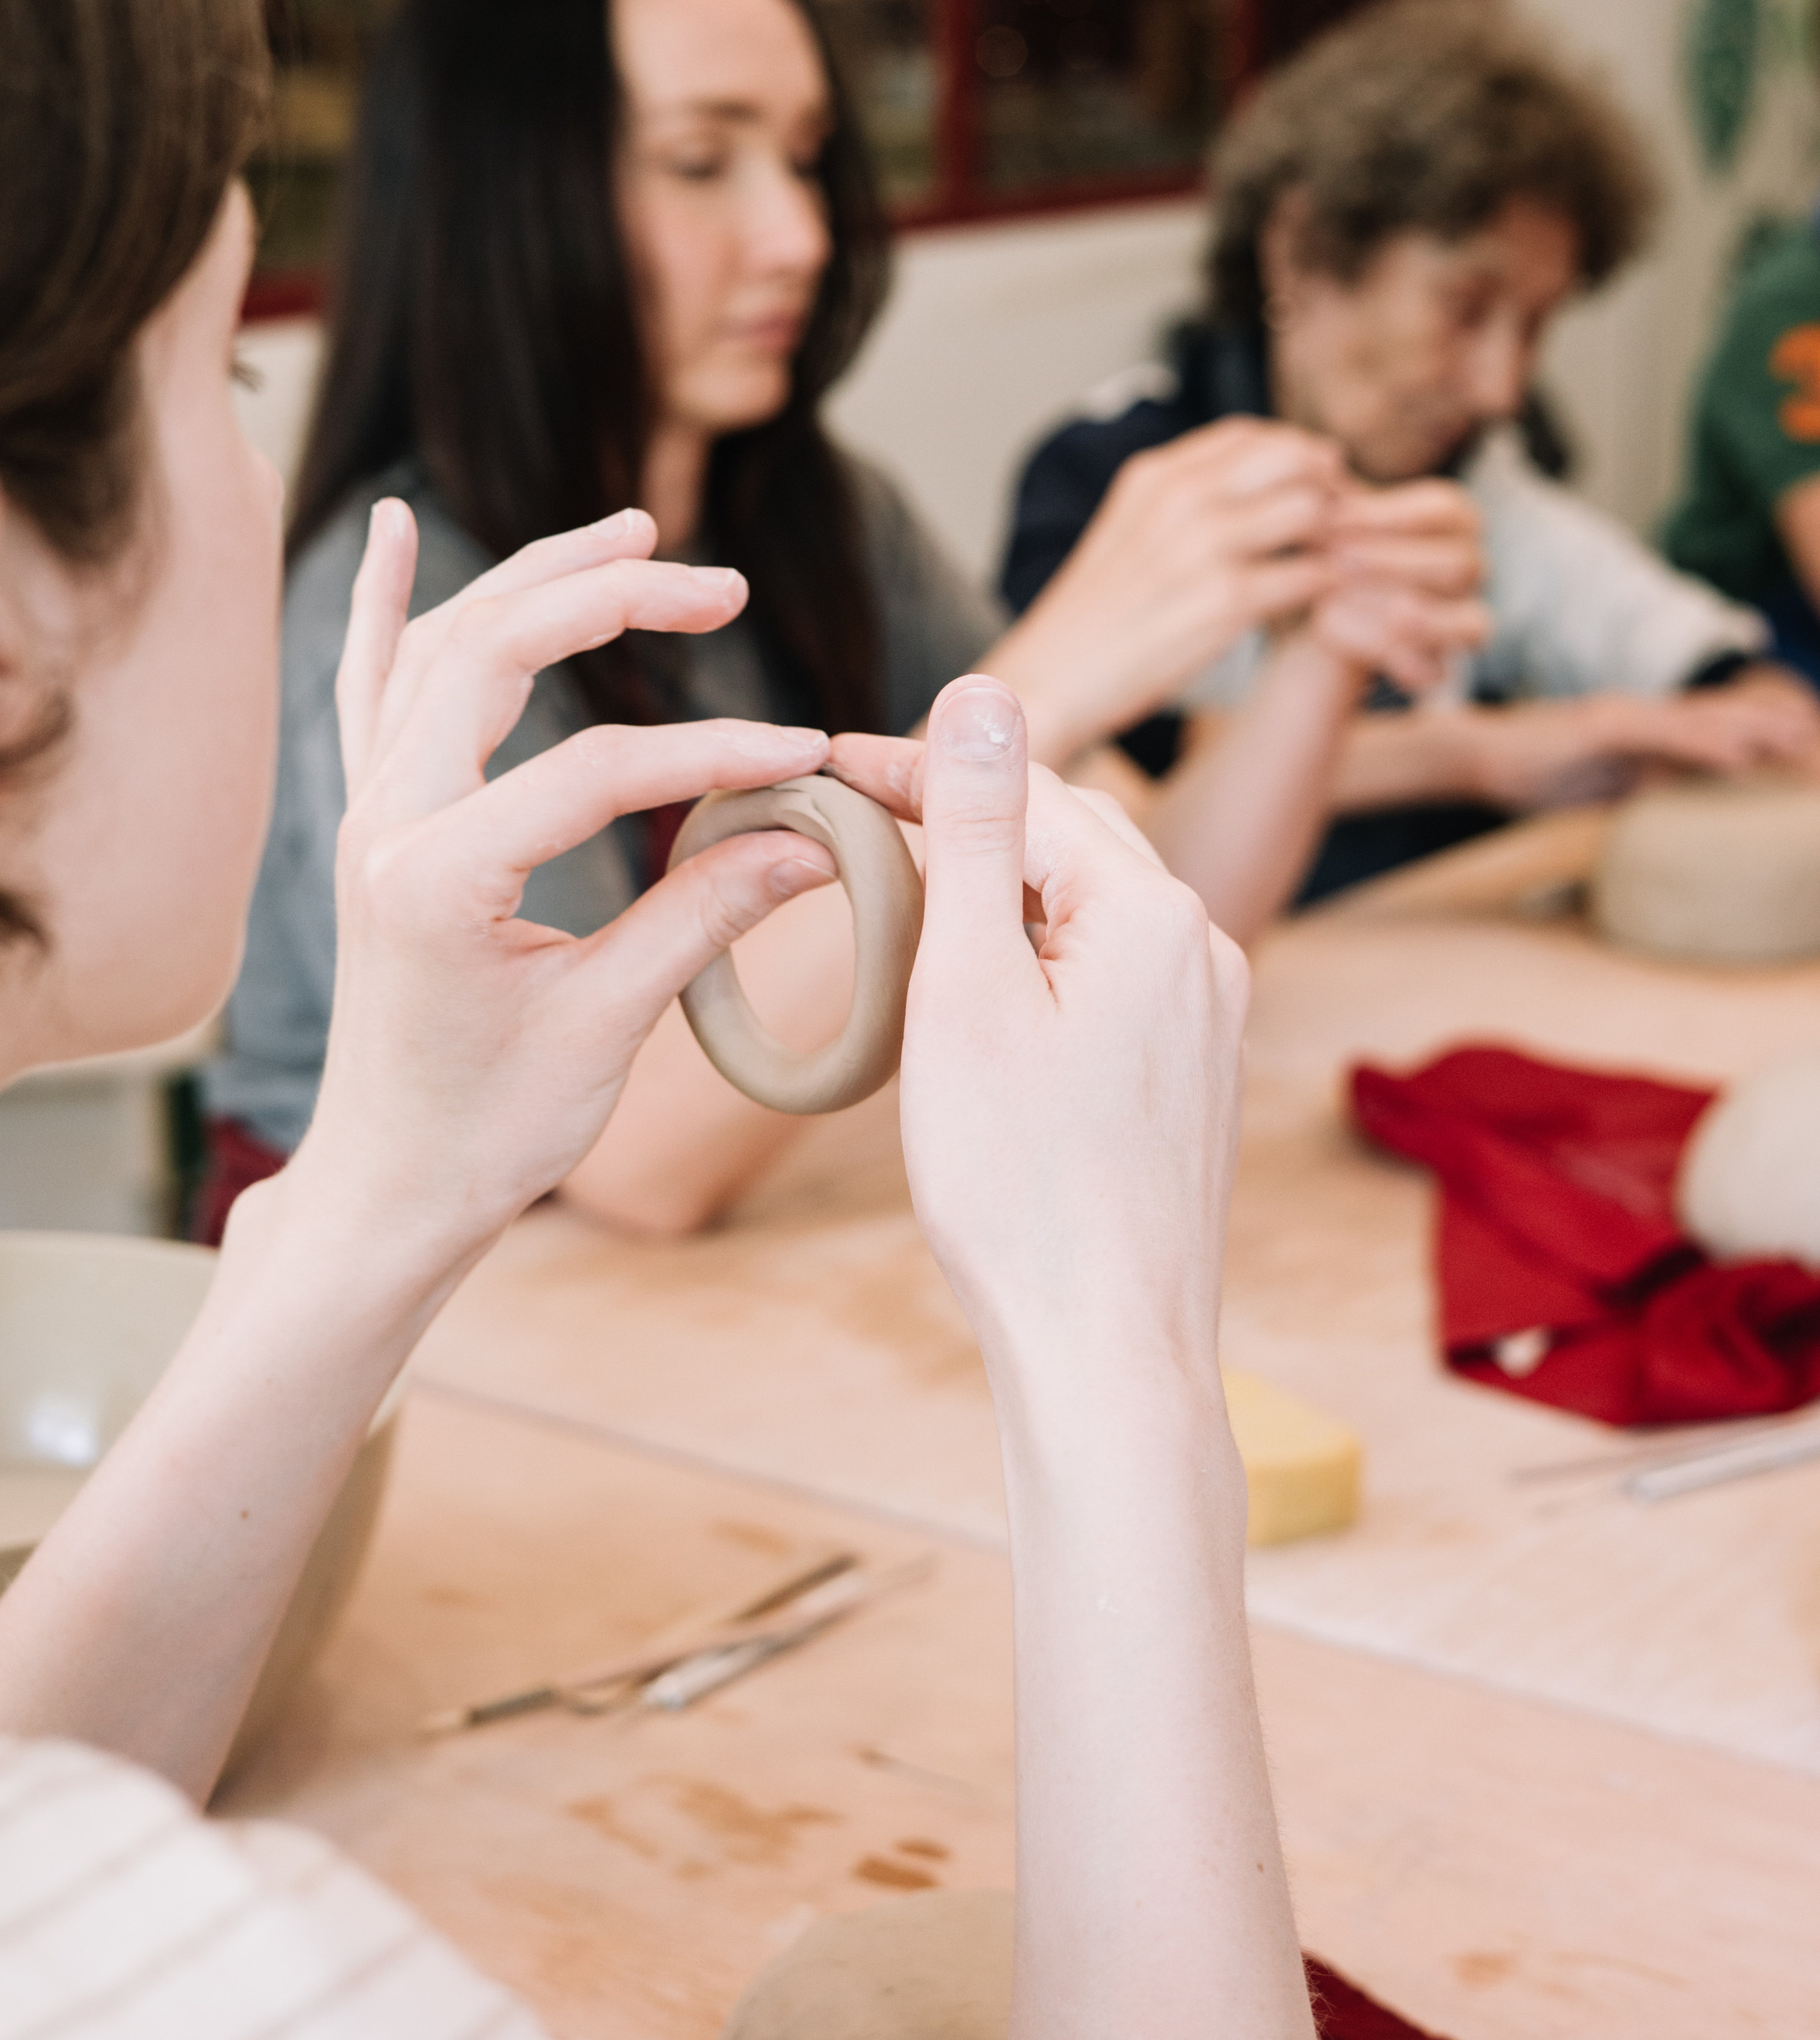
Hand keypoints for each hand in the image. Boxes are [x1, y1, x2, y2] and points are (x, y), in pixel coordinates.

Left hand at [275, 502, 834, 1284]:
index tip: (804, 757)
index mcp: (433, 877)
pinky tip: (389, 526)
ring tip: (631, 533)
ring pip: (438, 644)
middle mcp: (384, 822)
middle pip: (495, 651)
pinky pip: (366, 682)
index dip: (712, 753)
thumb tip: (815, 836)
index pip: (595, 768)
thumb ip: (705, 916)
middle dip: (613, 598)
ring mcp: (367, 814)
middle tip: (720, 586)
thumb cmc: (488, 1129)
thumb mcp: (609, 1027)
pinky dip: (383, 602)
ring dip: (532, 578)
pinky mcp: (372, 822)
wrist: (388, 1186)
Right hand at [828, 680, 1249, 1367]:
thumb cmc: (1022, 1186)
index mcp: (1155, 912)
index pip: (1025, 791)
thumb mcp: (968, 987)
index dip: (920, 768)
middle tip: (857, 815)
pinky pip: (1111, 973)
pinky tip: (981, 991)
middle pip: (1070, 838)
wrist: (1106, 1348)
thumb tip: (981, 692)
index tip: (830, 763)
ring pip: (1091, 907)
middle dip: (966, 817)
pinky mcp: (1194, 1073)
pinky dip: (1038, 957)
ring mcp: (1209, 1016)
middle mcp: (1205, 948)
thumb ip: (977, 830)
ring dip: (1003, 888)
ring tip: (905, 898)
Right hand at [990, 418, 1346, 767]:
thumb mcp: (1125, 535)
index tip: (1311, 483)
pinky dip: (1330, 588)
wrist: (1048, 682)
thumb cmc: (1092, 624)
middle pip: (1292, 457)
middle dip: (1330, 486)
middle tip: (1342, 524)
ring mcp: (1203, 547)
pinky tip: (1323, 606)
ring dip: (1337, 538)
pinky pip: (1312, 575)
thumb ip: (1179, 504)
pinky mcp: (1225, 601)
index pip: (1248, 433)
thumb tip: (1245, 490)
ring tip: (1336, 566)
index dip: (1294, 452)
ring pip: (1313, 510)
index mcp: (1152, 476)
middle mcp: (1179, 498)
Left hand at [1309, 477, 1487, 695]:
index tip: (1334, 517)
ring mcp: (1462, 617)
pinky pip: (1437, 670)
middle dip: (1394, 563)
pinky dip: (1395, 662)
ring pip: (1468, 622)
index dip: (1390, 515)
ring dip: (1402, 615)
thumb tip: (1319, 465)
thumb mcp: (1323, 518)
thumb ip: (1328, 495)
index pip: (1444, 510)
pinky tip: (1350, 646)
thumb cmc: (1321, 549)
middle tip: (1335, 559)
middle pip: (1460, 565)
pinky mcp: (1439, 663)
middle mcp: (1469, 567)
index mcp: (1450, 520)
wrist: (1304, 612)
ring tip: (1340, 605)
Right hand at [1460, 680, 1819, 811]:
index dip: (1760, 732)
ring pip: (1702, 718)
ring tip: (1800, 736)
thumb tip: (1671, 809)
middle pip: (1720, 717)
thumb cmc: (1530, 772)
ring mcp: (1622, 717)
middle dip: (1774, 725)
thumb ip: (1637, 788)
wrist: (1472, 754)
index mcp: (1641, 730)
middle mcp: (1640, 715)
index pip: (1712, 728)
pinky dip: (1704, 742)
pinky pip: (1662, 734)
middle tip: (1817, 738)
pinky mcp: (1602, 727)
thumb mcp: (1598, 786)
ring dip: (1755, 727)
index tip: (1804, 745)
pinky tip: (1739, 754)